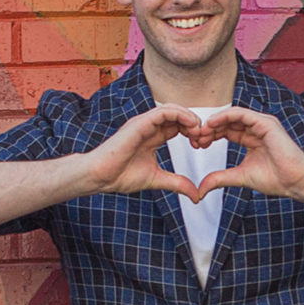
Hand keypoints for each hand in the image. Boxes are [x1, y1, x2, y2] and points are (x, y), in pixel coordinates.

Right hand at [84, 105, 203, 200]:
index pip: (178, 125)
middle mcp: (149, 126)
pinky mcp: (139, 123)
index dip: (193, 132)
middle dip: (194, 123)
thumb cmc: (120, 176)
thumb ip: (177, 183)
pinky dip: (180, 115)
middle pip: (178, 115)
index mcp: (153, 136)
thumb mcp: (157, 179)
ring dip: (189, 117)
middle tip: (203, 137)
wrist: (100, 177)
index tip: (201, 145)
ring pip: (172, 109)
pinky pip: (163, 112)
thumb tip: (196, 195)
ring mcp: (144, 123)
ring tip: (198, 131)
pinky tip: (189, 126)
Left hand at [194, 107, 303, 199]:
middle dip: (210, 128)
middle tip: (195, 137)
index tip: (196, 144)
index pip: (226, 131)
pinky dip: (225, 116)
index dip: (210, 135)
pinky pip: (242, 114)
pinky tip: (212, 124)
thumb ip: (220, 178)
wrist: (295, 182)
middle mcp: (256, 128)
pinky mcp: (266, 123)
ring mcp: (262, 124)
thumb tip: (201, 189)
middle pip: (227, 122)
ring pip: (233, 115)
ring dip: (215, 122)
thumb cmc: (275, 179)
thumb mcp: (240, 177)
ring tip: (202, 131)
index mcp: (251, 138)